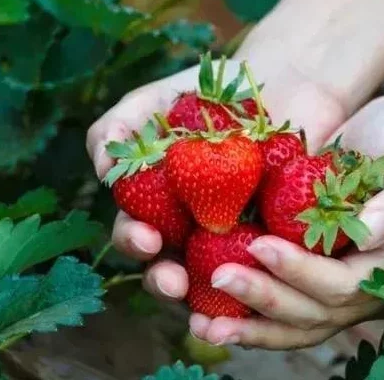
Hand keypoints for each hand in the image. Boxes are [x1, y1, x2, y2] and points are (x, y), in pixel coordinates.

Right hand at [86, 58, 346, 300]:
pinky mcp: (278, 238)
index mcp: (159, 206)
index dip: (136, 243)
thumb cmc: (209, 95)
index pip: (138, 235)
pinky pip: (268, 266)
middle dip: (165, 281)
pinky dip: (262, 280)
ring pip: (216, 279)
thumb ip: (120, 126)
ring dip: (210, 296)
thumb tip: (103, 166)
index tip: (147, 239)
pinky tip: (263, 285)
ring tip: (218, 290)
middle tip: (173, 281)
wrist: (280, 86)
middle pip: (171, 268)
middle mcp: (193, 228)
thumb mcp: (156, 101)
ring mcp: (235, 237)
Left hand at [189, 98, 383, 348]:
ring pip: (292, 321)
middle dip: (264, 300)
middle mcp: (361, 287)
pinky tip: (206, 313)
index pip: (344, 286)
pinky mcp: (309, 271)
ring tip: (201, 325)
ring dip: (247, 326)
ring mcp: (333, 284)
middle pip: (312, 313)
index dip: (301, 273)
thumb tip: (371, 235)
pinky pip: (278, 301)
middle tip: (219, 280)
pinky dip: (246, 312)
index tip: (261, 245)